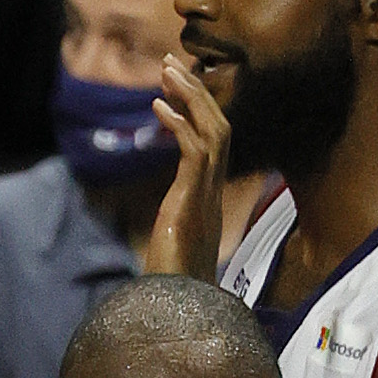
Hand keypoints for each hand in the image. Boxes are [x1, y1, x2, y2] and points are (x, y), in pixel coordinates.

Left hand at [147, 55, 231, 280]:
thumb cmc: (172, 290)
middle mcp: (213, 193)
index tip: (175, 88)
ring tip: (167, 70)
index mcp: (208, 200)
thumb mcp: (170, 252)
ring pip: (213, 131)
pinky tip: (158, 107)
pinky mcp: (192, 203)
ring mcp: (206, 197)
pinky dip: (179, 125)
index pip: (213, 143)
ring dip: (191, 97)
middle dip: (197, 91)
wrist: (176, 314)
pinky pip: (195, 153)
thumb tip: (163, 239)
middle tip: (173, 62)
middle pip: (219, 126)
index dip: (199, 111)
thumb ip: (171, 237)